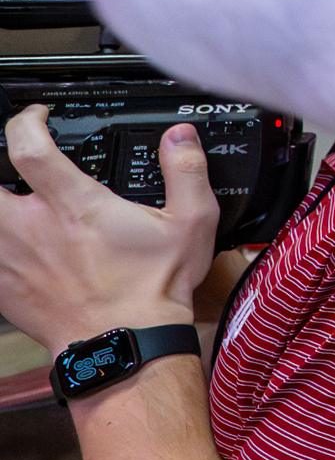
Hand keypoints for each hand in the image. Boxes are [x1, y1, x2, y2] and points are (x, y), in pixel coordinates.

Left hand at [0, 110, 213, 352]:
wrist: (124, 342)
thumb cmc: (152, 289)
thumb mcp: (191, 223)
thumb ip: (186, 172)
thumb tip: (180, 137)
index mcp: (75, 205)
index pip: (27, 147)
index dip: (25, 121)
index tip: (36, 117)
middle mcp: (32, 227)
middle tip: (12, 164)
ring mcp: (12, 258)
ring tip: (15, 202)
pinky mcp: (2, 286)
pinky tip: (14, 244)